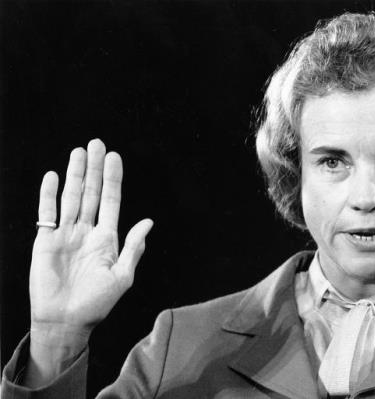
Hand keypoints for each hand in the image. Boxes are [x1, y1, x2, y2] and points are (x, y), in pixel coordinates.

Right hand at [29, 139, 151, 352]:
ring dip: (74, 174)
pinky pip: (47, 213)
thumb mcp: (122, 276)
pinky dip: (49, 194)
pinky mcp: (46, 241)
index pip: (111, 200)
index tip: (114, 157)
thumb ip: (133, 248)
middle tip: (96, 143)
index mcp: (107, 238)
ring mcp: (66, 234)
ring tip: (79, 152)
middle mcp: (87, 231)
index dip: (112, 179)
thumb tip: (149, 222)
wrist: (67, 320)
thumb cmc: (97, 303)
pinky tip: (54, 176)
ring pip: (71, 197)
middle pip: (91, 192)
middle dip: (94, 168)